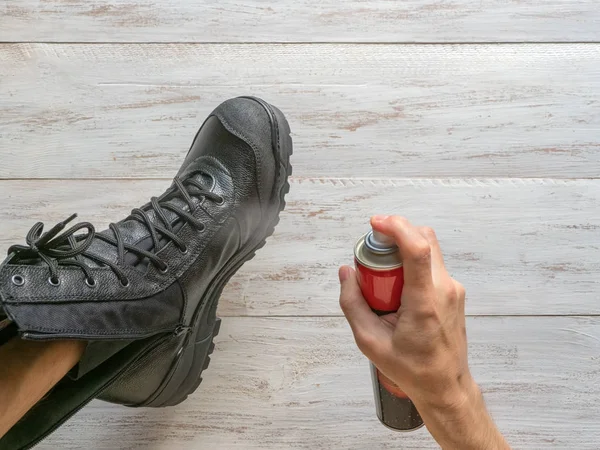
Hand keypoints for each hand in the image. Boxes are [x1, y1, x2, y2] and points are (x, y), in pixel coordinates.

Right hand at [339, 216, 508, 449]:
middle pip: (424, 238)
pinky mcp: (453, 291)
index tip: (375, 223)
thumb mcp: (369, 341)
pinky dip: (410, 263)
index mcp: (424, 302)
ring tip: (383, 276)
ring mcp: (453, 288)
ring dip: (402, 249)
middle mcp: (444, 289)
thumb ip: (352, 304)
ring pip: (428, 248)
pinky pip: (430, 263)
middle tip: (372, 250)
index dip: (396, 227)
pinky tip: (396, 288)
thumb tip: (346, 273)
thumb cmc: (411, 368)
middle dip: (395, 234)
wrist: (445, 385)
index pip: (418, 249)